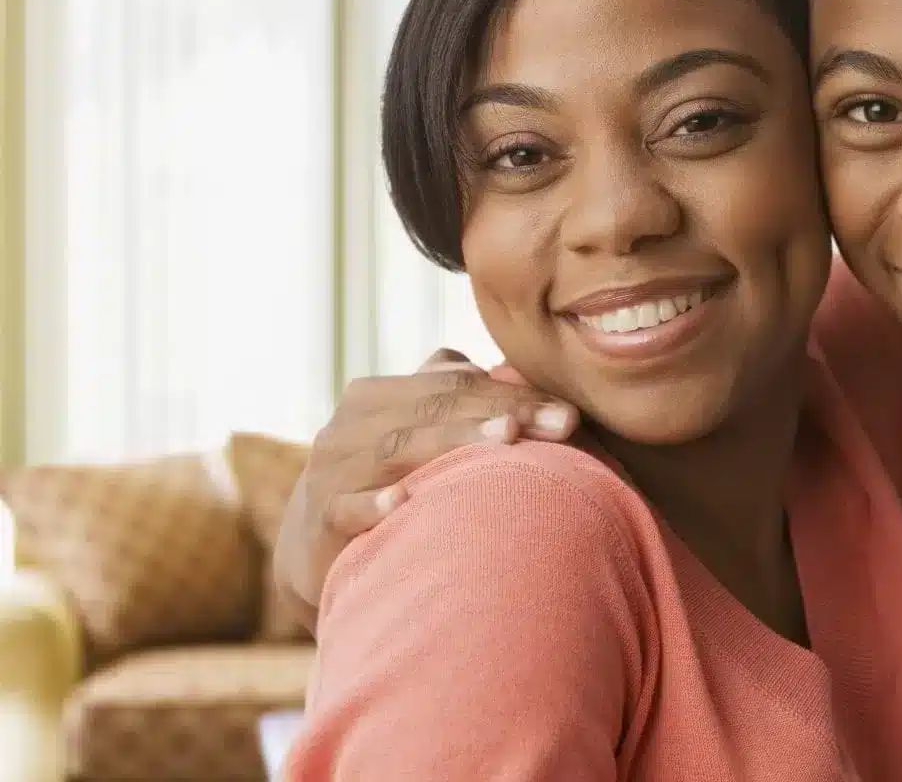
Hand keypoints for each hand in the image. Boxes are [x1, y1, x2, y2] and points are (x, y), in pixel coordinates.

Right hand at [271, 350, 580, 628]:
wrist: (314, 552)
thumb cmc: (384, 486)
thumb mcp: (415, 436)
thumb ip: (450, 398)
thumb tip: (504, 366)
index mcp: (378, 395)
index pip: (457, 383)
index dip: (515, 393)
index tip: (570, 414)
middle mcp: (350, 424)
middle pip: (435, 408)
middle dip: (504, 412)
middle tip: (562, 425)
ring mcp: (331, 471)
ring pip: (398, 449)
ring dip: (452, 443)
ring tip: (505, 440)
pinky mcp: (319, 521)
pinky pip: (347, 508)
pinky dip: (375, 504)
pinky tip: (404, 502)